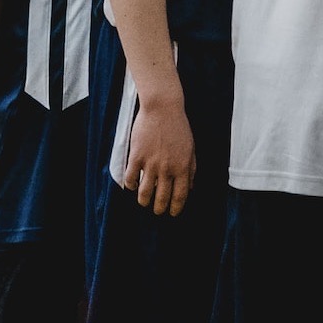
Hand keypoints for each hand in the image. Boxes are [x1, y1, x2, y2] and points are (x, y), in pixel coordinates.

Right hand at [124, 96, 195, 216]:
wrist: (163, 109)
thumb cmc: (179, 128)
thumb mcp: (191, 149)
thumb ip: (191, 169)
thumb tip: (190, 187)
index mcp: (183, 167)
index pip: (180, 196)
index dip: (176, 208)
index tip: (173, 214)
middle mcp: (167, 168)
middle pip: (162, 198)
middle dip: (159, 208)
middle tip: (157, 211)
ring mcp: (151, 163)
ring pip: (144, 193)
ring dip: (144, 201)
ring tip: (144, 203)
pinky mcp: (136, 157)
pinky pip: (131, 178)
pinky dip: (131, 186)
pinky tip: (133, 186)